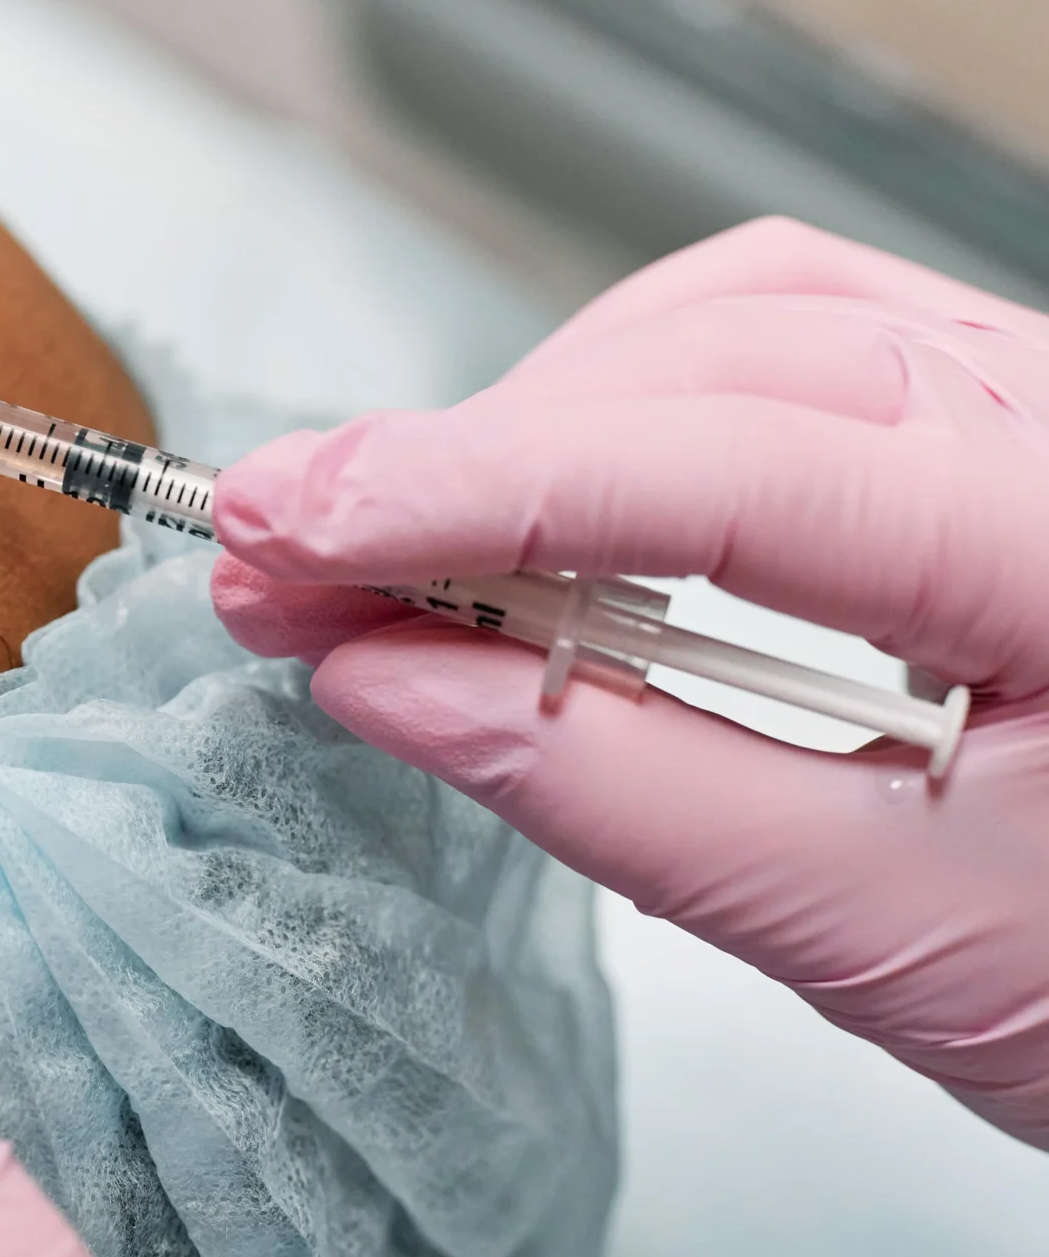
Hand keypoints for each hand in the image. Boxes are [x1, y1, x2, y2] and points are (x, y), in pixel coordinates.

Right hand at [208, 217, 1048, 1146]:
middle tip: (282, 553)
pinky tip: (542, 489)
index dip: (470, 490)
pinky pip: (779, 340)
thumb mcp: (885, 933)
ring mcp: (1030, 403)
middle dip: (467, 458)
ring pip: (734, 323)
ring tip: (390, 537)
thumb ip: (616, 793)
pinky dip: (623, 405)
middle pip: (712, 363)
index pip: (719, 462)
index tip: (289, 526)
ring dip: (534, 422)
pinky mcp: (981, 424)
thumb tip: (383, 677)